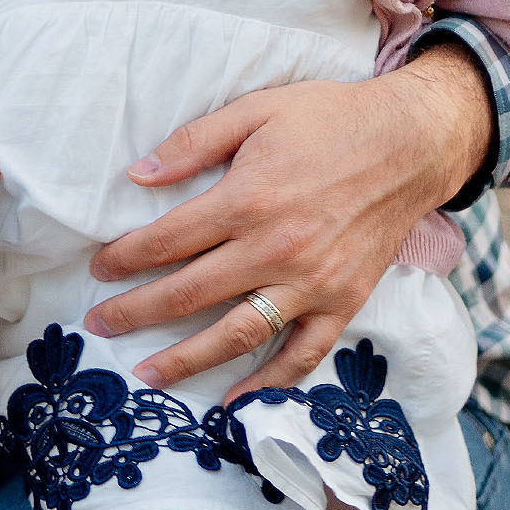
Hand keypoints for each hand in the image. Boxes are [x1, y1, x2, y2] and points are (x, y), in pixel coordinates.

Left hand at [84, 48, 491, 399]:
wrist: (411, 142)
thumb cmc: (329, 119)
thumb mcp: (255, 110)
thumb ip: (194, 143)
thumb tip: (139, 175)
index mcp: (248, 199)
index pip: (167, 240)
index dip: (124, 257)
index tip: (98, 269)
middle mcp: (277, 249)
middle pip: (189, 293)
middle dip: (136, 312)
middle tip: (99, 324)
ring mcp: (313, 283)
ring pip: (237, 334)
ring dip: (186, 359)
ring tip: (146, 374)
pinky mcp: (344, 302)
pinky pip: (302, 354)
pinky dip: (268, 383)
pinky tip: (234, 400)